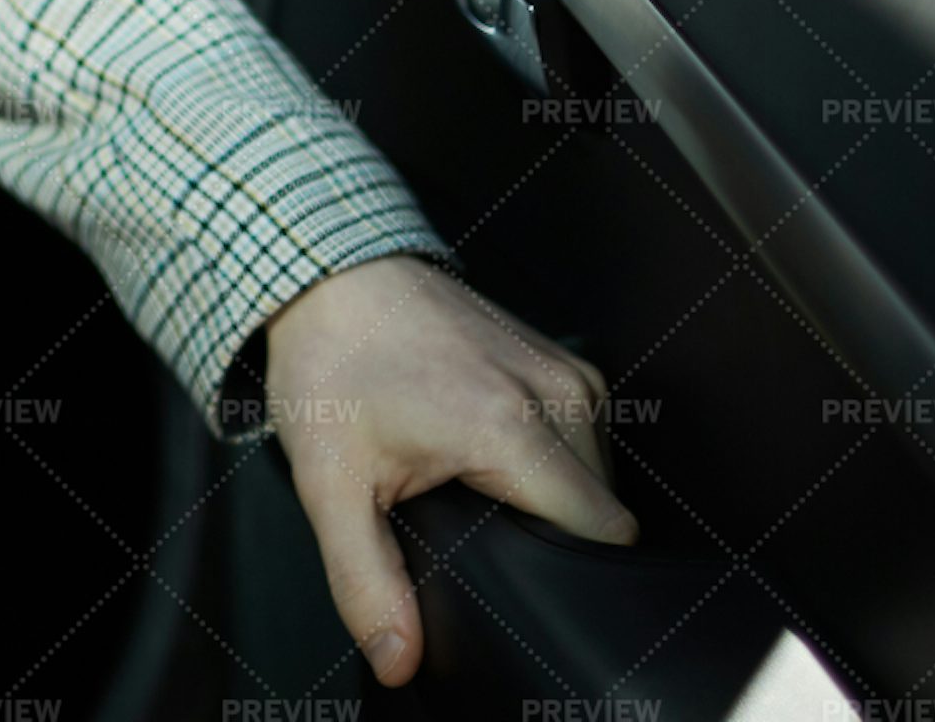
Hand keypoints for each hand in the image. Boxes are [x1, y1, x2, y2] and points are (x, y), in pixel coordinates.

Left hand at [258, 253, 636, 686]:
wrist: (331, 273)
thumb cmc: (332, 365)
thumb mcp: (331, 485)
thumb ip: (366, 581)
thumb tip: (397, 660)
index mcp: (512, 429)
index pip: (600, 536)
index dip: (563, 572)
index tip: (515, 575)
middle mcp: (556, 394)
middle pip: (603, 512)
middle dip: (554, 536)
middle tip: (477, 523)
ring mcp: (566, 369)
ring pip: (602, 475)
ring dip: (555, 495)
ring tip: (479, 483)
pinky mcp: (563, 356)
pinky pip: (589, 434)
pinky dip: (555, 456)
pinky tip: (495, 453)